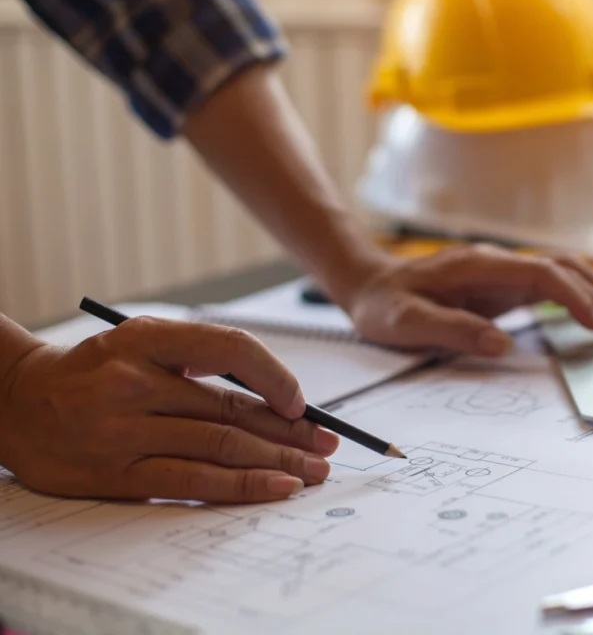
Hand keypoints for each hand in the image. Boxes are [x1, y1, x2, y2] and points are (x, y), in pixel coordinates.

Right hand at [0, 318, 338, 502]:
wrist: (16, 402)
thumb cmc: (96, 371)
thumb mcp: (142, 342)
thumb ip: (200, 360)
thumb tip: (278, 398)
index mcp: (147, 338)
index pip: (230, 349)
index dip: (276, 377)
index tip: (301, 403)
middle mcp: (135, 381)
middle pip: (233, 409)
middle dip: (290, 431)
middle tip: (329, 445)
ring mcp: (124, 430)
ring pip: (220, 446)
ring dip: (277, 461)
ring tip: (313, 471)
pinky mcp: (116, 473)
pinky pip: (192, 481)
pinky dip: (241, 486)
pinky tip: (276, 487)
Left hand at [347, 244, 592, 355]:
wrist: (371, 285)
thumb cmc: (385, 305)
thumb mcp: (406, 322)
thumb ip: (452, 329)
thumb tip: (501, 343)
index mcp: (478, 265)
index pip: (541, 273)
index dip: (573, 297)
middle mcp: (498, 261)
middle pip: (564, 269)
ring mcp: (504, 271)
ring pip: (564, 272)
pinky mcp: (505, 284)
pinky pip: (552, 285)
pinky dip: (581, 298)